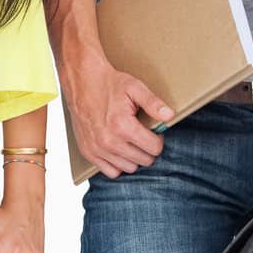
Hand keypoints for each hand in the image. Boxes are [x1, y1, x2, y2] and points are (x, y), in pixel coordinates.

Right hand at [59, 48, 171, 178]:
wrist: (82, 81)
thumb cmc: (109, 83)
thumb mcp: (135, 88)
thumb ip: (154, 103)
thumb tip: (169, 116)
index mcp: (123, 126)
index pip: (154, 148)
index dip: (158, 139)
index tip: (154, 131)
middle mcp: (109, 141)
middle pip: (143, 160)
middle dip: (148, 148)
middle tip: (144, 134)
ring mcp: (97, 149)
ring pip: (128, 168)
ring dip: (134, 157)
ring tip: (132, 141)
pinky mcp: (88, 152)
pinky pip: (110, 172)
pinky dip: (118, 164)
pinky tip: (120, 149)